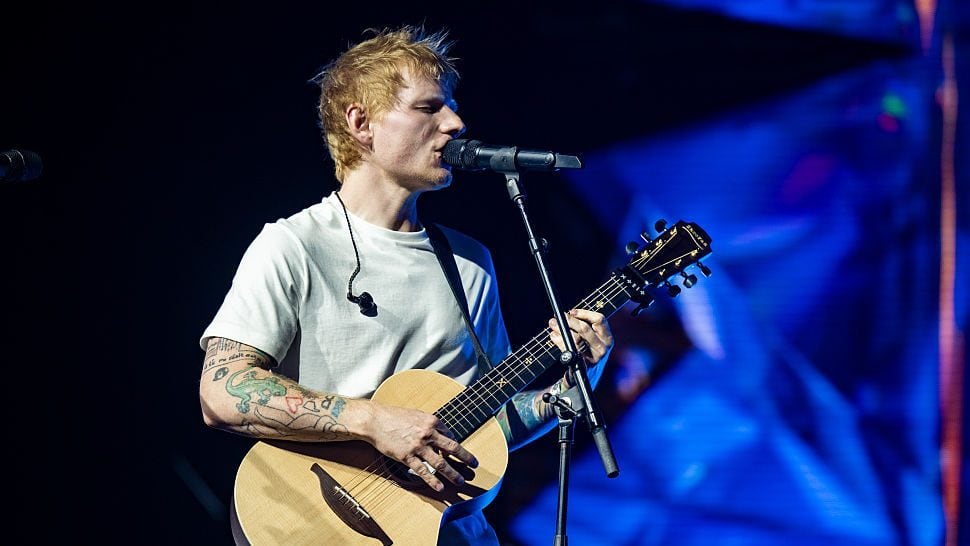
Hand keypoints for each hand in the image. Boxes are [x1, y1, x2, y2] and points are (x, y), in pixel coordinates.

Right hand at [363, 401, 477, 491]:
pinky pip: (423, 471)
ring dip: (452, 473)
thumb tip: (440, 432)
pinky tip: (439, 487)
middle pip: (452, 448)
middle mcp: (428, 433)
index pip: (449, 434)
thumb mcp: (416, 415)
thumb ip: (429, 424)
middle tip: (474, 464)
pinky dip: (432, 480)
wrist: (375, 420)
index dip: (454, 445)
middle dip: (465, 457)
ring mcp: (418, 446)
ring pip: (440, 463)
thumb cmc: (394, 416)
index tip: (458, 453)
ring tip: (459, 481)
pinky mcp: (407, 457)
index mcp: (431, 421)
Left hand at [548, 308, 613, 384]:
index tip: (571, 312)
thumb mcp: (592, 340)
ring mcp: (594, 358)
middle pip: (585, 329)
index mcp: (607, 338)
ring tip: (552, 327)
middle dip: (568, 321)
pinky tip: (554, 337)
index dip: (584, 313)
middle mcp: (603, 347)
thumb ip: (583, 327)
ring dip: (560, 330)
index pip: (599, 320)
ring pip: (575, 339)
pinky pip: (569, 351)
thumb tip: (565, 316)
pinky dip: (560, 342)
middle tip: (555, 319)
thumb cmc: (587, 354)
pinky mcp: (583, 367)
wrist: (587, 378)